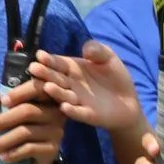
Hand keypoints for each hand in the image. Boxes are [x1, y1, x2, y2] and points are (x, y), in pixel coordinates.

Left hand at [0, 76, 67, 163]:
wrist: (28, 162)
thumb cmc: (15, 131)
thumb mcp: (3, 114)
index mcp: (46, 98)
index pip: (37, 88)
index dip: (19, 92)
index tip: (3, 101)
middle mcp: (56, 113)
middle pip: (28, 111)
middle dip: (4, 119)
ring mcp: (56, 132)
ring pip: (26, 132)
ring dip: (4, 140)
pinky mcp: (53, 150)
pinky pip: (30, 149)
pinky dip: (12, 153)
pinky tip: (3, 157)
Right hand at [31, 43, 145, 145]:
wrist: (129, 102)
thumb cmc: (115, 77)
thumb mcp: (108, 58)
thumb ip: (98, 49)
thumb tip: (86, 49)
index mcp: (72, 69)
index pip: (57, 63)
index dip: (49, 59)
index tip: (40, 55)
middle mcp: (70, 84)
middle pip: (55, 78)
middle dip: (45, 73)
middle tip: (34, 69)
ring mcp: (77, 100)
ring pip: (63, 96)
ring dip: (55, 92)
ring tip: (48, 86)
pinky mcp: (87, 114)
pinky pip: (78, 112)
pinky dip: (71, 110)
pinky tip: (65, 107)